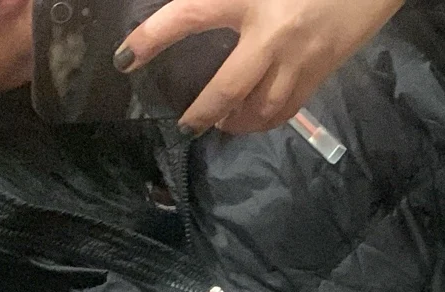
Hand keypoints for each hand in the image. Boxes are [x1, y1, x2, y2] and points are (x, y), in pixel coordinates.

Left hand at [117, 0, 405, 135]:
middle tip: (188, 125)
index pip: (187, 18)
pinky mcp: (321, 73)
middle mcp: (270, 36)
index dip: (151, 38)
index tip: (124, 59)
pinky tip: (258, 116)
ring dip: (238, 123)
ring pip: (261, 110)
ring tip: (224, 123)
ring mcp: (298, 61)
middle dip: (203, 113)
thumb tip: (205, 13)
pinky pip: (288, 108)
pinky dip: (268, 119)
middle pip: (228, 90)